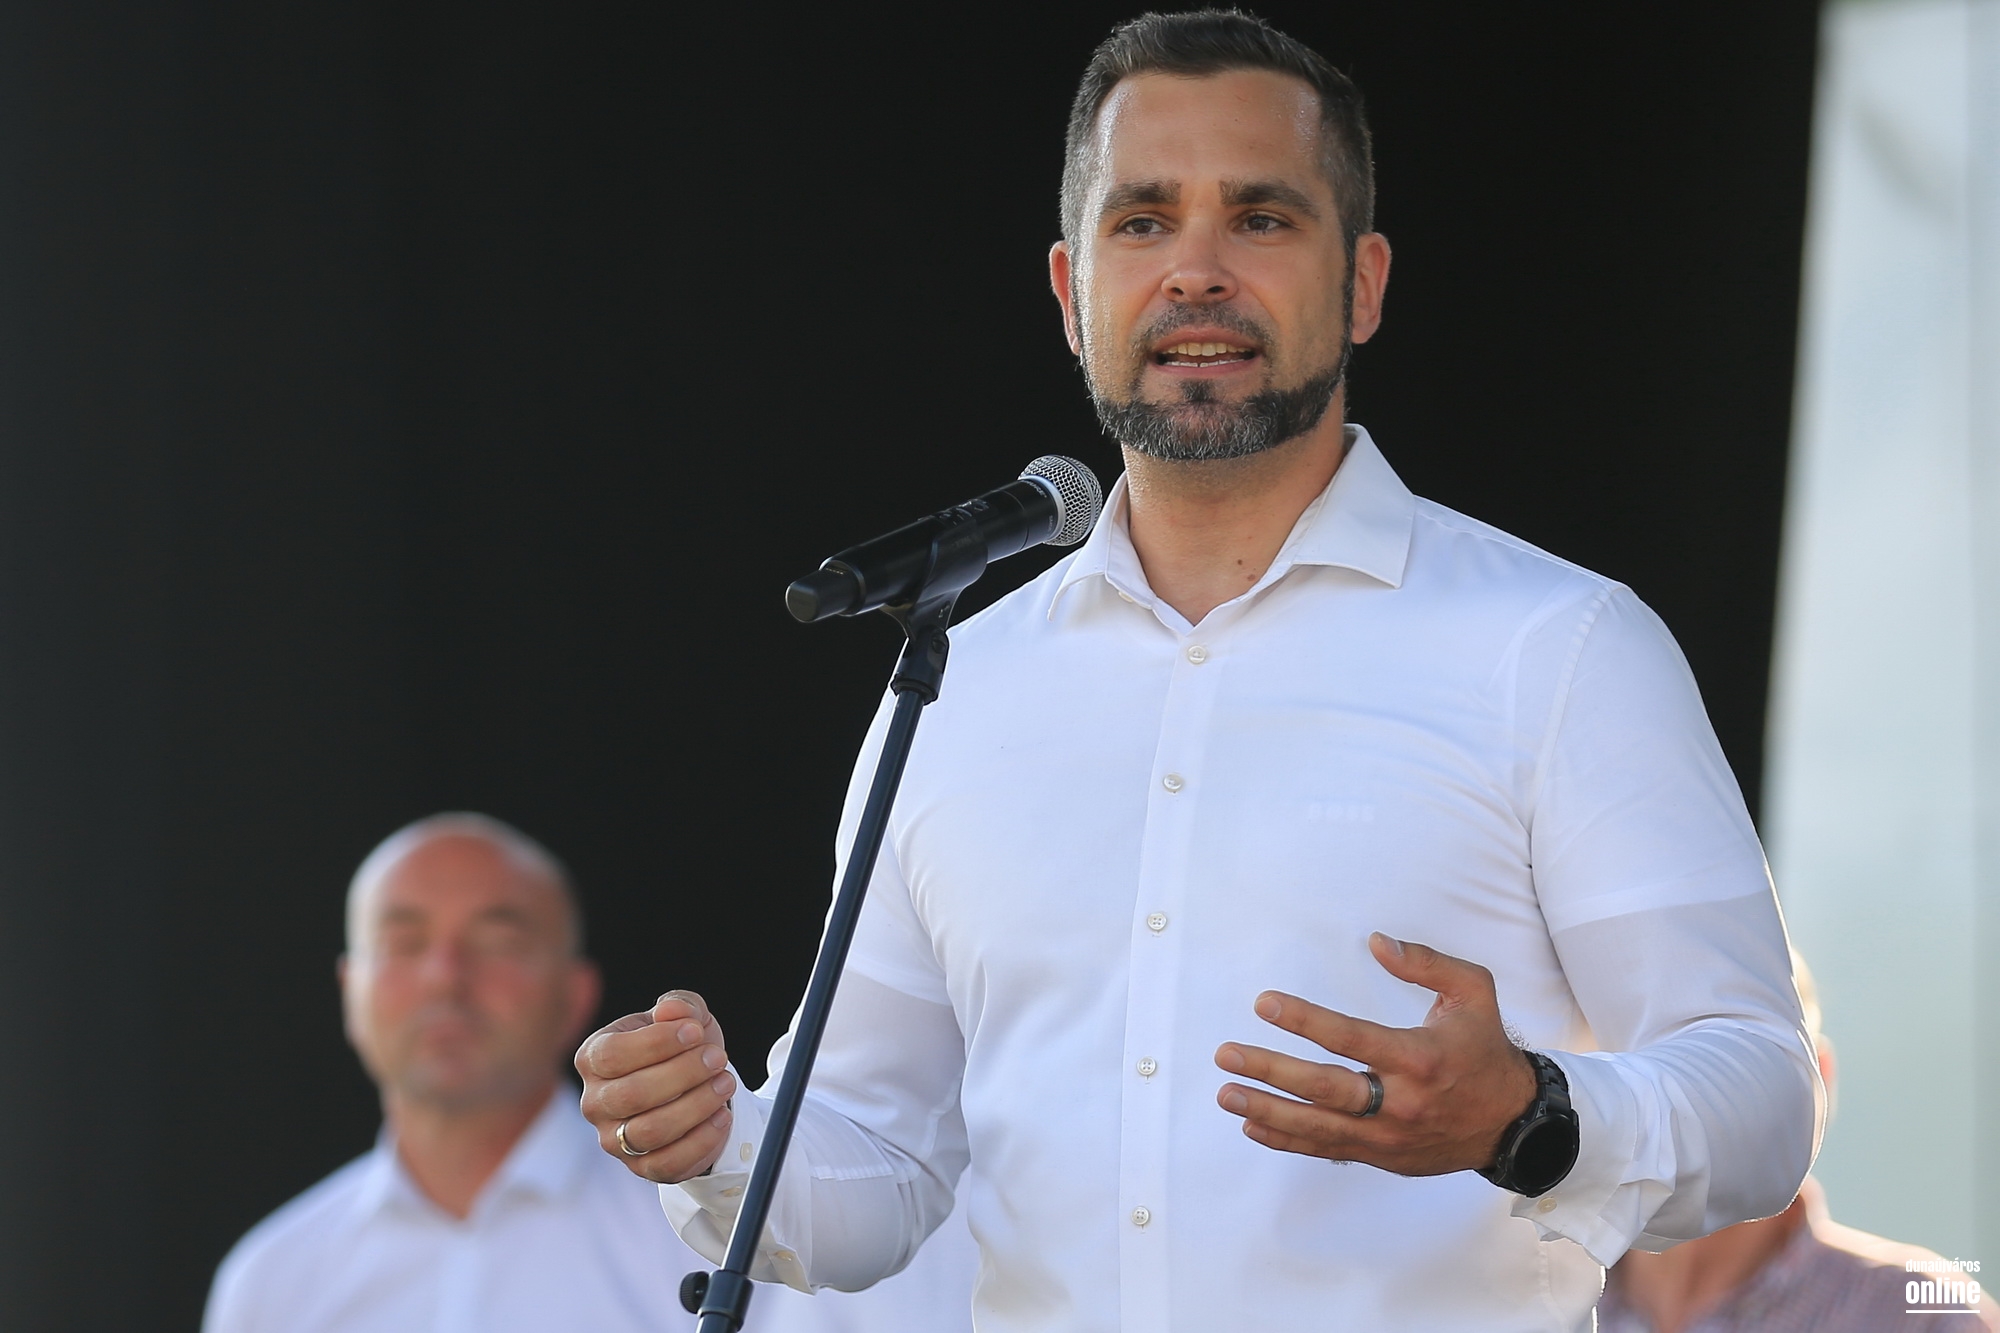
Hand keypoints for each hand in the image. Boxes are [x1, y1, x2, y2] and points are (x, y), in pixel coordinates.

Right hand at [576, 989, 736, 1183]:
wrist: (695, 1085)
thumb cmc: (682, 1046)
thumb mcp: (685, 1016)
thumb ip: (679, 1006)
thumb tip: (671, 1011)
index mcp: (593, 1058)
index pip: (613, 1054)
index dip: (657, 1043)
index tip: (695, 1032)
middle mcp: (595, 1102)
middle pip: (633, 1094)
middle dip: (683, 1074)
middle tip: (717, 1059)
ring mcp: (614, 1139)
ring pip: (651, 1132)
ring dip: (696, 1106)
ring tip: (725, 1083)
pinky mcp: (641, 1167)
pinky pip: (668, 1164)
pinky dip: (702, 1140)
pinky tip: (722, 1116)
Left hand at [1214, 932, 1537, 1175]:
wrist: (1515, 1124)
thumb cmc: (1486, 1050)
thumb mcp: (1474, 993)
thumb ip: (1427, 963)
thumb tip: (1376, 942)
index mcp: (1419, 1056)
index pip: (1350, 1038)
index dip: (1304, 1020)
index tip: (1264, 1004)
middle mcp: (1401, 1102)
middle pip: (1325, 1089)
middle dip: (1271, 1071)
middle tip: (1226, 1055)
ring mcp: (1390, 1136)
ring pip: (1319, 1127)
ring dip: (1267, 1111)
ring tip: (1226, 1093)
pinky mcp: (1384, 1157)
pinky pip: (1328, 1150)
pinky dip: (1288, 1141)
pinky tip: (1252, 1127)